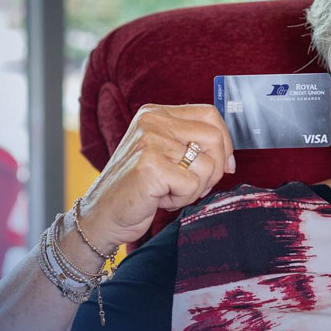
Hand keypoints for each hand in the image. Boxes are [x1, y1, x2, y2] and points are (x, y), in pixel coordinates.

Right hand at [80, 104, 235, 248]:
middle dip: (215, 170)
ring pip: (207, 165)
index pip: (209, 115)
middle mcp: (152, 121)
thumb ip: (188, 145)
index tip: (225, 166)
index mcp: (155, 114)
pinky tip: (160, 200)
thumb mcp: (161, 156)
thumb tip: (229, 158)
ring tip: (168, 192)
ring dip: (194, 189)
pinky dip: (182, 199)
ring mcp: (150, 142)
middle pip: (214, 137)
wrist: (101, 216)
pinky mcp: (150, 166)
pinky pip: (192, 185)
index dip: (224, 143)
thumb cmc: (136, 190)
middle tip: (193, 187)